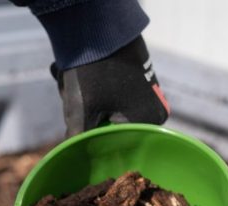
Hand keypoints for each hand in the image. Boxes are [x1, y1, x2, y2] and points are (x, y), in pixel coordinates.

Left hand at [53, 35, 169, 136]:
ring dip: (85, 101)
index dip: (93, 136)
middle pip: (111, 127)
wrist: (96, 25)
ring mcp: (147, 89)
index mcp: (150, 121)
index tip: (80, 120)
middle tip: (77, 97)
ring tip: (75, 83)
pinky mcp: (137, 76)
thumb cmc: (91, 74)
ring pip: (107, 109)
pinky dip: (92, 89)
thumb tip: (71, 159)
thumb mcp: (80, 115)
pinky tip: (80, 75)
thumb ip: (78, 142)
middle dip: (87, 115)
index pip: (116, 144)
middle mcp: (155, 107)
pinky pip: (110, 93)